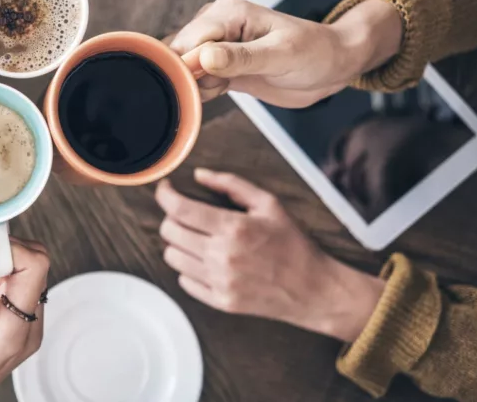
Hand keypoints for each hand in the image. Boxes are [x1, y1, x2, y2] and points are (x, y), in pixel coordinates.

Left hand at [155, 169, 383, 341]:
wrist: (312, 289)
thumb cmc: (292, 243)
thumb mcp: (268, 204)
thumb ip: (231, 184)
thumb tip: (199, 175)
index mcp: (233, 228)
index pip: (179, 209)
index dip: (164, 195)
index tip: (165, 189)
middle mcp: (222, 256)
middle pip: (169, 232)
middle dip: (172, 217)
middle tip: (185, 214)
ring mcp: (219, 281)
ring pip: (172, 256)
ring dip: (178, 243)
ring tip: (197, 238)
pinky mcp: (220, 301)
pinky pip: (183, 281)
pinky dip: (188, 268)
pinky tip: (205, 260)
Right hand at [168, 0, 402, 106]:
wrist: (333, 66)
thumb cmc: (316, 53)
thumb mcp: (282, 55)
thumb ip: (242, 58)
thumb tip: (205, 58)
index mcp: (228, 12)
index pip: (189, 40)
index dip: (187, 66)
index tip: (201, 85)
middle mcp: (216, 25)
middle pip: (179, 54)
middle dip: (188, 77)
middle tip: (216, 89)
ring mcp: (217, 46)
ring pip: (183, 69)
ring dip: (194, 86)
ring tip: (223, 88)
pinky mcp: (220, 66)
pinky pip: (196, 80)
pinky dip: (201, 91)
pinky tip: (221, 91)